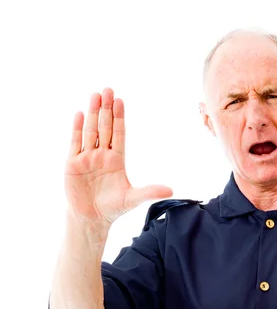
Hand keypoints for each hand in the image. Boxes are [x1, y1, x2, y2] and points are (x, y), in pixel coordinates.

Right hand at [65, 88, 172, 225]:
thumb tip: (171, 191)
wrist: (92, 218)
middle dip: (106, 109)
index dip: (119, 118)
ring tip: (95, 96)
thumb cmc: (113, 208)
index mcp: (117, 160)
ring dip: (92, 113)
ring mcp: (87, 158)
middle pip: (104, 128)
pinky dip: (77, 129)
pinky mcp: (73, 164)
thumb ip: (150, 192)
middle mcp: (102, 155)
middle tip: (108, 90)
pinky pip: (75, 143)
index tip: (120, 101)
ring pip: (90, 131)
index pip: (118, 134)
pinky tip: (80, 114)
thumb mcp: (133, 199)